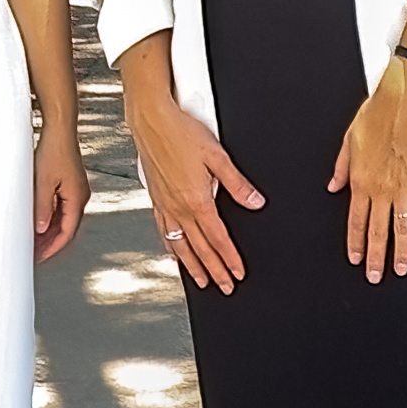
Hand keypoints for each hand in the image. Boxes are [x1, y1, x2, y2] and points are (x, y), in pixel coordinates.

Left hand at [32, 126, 88, 260]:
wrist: (60, 130)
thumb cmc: (54, 152)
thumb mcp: (44, 183)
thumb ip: (43, 208)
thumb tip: (41, 229)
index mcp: (77, 199)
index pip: (67, 232)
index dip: (53, 247)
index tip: (40, 256)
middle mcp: (80, 196)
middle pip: (66, 227)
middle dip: (50, 241)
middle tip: (35, 252)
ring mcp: (76, 190)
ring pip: (64, 218)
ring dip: (50, 230)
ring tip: (34, 240)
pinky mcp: (70, 184)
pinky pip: (62, 207)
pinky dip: (51, 217)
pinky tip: (39, 221)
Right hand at [126, 74, 261, 294]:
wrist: (151, 120)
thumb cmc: (181, 132)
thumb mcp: (217, 156)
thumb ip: (237, 183)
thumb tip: (256, 202)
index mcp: (196, 200)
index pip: (218, 238)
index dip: (229, 258)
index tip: (237, 273)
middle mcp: (179, 207)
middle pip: (200, 248)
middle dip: (215, 270)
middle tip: (225, 286)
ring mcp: (164, 205)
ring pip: (180, 245)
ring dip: (193, 266)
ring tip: (202, 280)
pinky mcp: (155, 198)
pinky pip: (164, 232)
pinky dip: (171, 248)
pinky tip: (174, 254)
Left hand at [332, 68, 406, 280]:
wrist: (403, 101)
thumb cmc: (377, 114)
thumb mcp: (348, 140)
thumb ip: (341, 167)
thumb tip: (333, 185)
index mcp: (362, 180)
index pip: (356, 221)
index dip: (355, 243)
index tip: (355, 259)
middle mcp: (383, 188)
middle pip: (378, 231)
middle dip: (376, 257)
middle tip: (375, 276)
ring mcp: (406, 187)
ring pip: (403, 228)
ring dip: (402, 251)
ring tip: (402, 268)